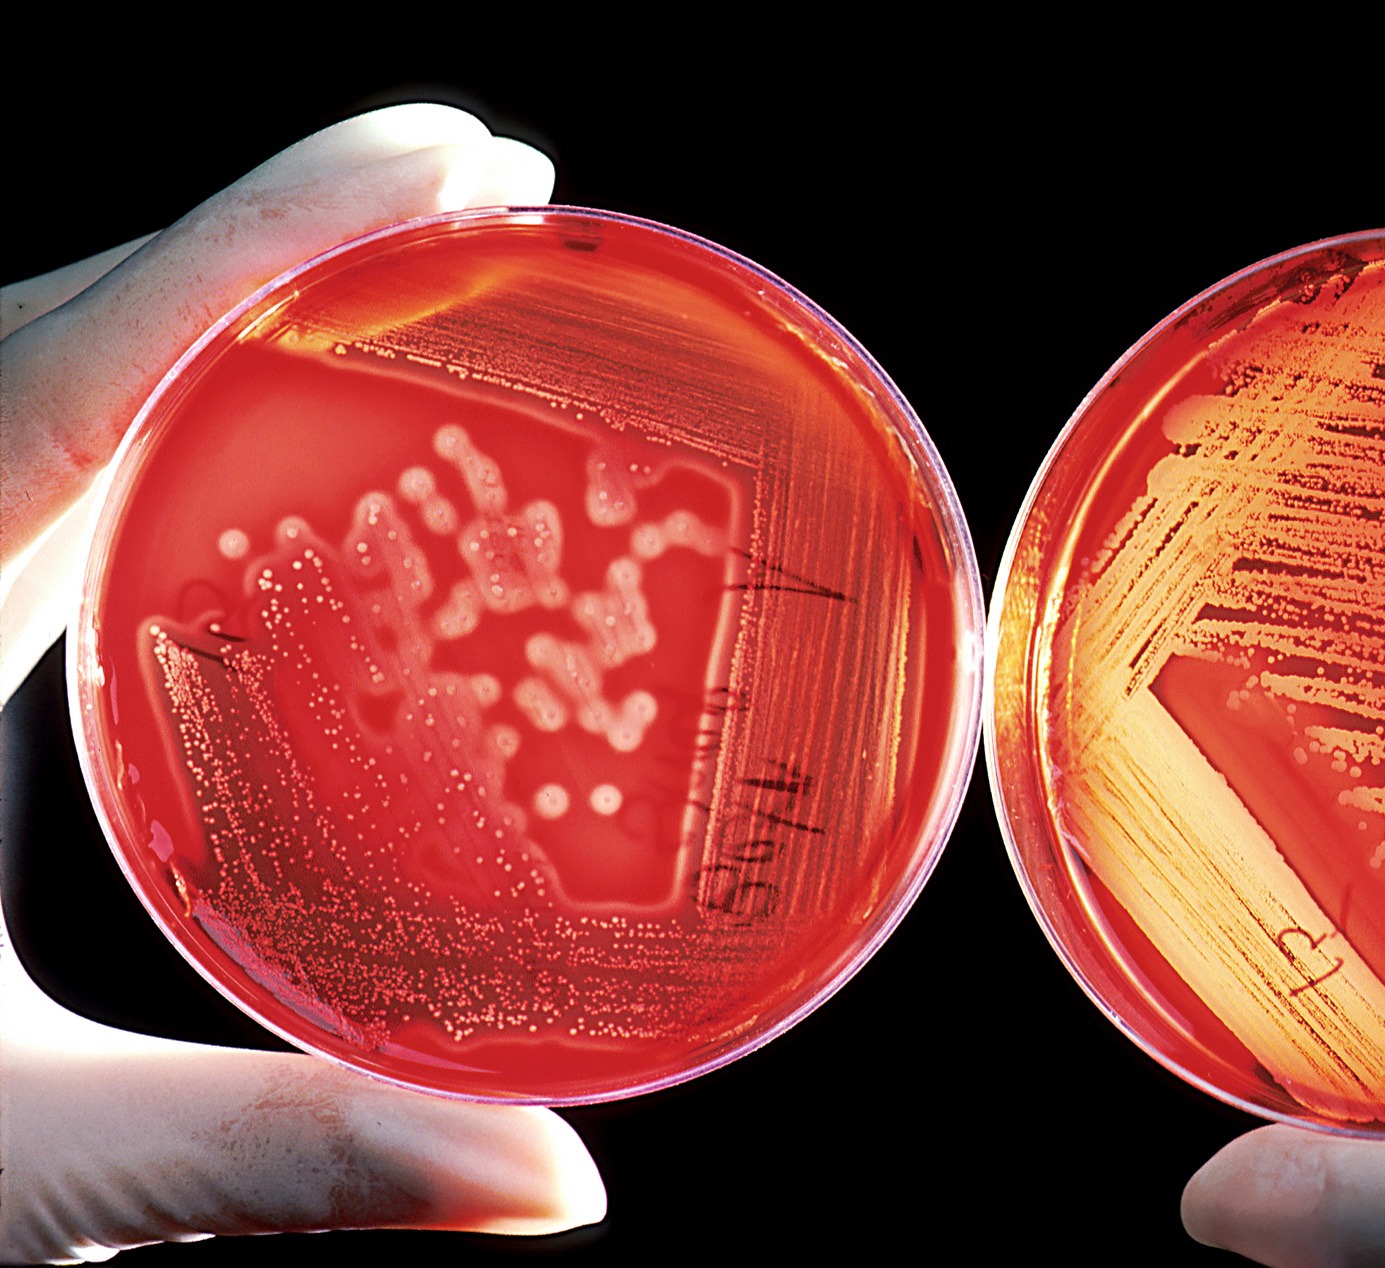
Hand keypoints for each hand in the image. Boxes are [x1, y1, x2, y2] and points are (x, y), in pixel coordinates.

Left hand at [0, 105, 605, 1263]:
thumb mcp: (16, 1155)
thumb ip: (281, 1149)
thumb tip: (559, 1183)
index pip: (79, 371)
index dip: (273, 238)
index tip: (457, 158)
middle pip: (59, 319)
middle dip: (276, 229)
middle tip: (479, 192)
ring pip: (24, 364)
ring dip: (211, 293)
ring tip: (397, 271)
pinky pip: (14, 447)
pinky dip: (148, 388)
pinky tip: (245, 431)